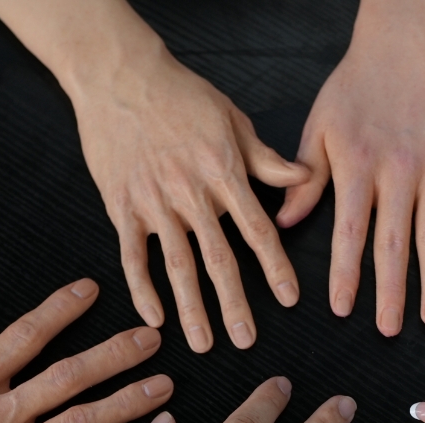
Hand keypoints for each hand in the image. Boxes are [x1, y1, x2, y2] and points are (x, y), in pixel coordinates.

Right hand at [72, 40, 308, 351]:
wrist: (119, 75)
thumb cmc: (181, 94)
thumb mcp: (233, 120)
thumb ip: (266, 160)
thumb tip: (304, 179)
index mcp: (223, 172)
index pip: (258, 229)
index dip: (275, 266)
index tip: (289, 299)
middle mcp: (191, 193)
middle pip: (218, 258)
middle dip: (235, 304)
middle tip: (246, 341)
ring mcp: (153, 202)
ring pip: (176, 265)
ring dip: (191, 308)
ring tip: (203, 344)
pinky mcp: (121, 205)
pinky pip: (132, 255)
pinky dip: (142, 289)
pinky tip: (155, 319)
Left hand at [278, 1, 424, 335]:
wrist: (409, 41)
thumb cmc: (358, 85)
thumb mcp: (319, 127)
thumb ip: (304, 179)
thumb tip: (283, 222)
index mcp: (358, 168)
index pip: (350, 232)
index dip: (346, 273)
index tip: (343, 308)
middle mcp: (398, 173)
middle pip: (394, 244)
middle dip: (391, 292)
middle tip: (390, 331)